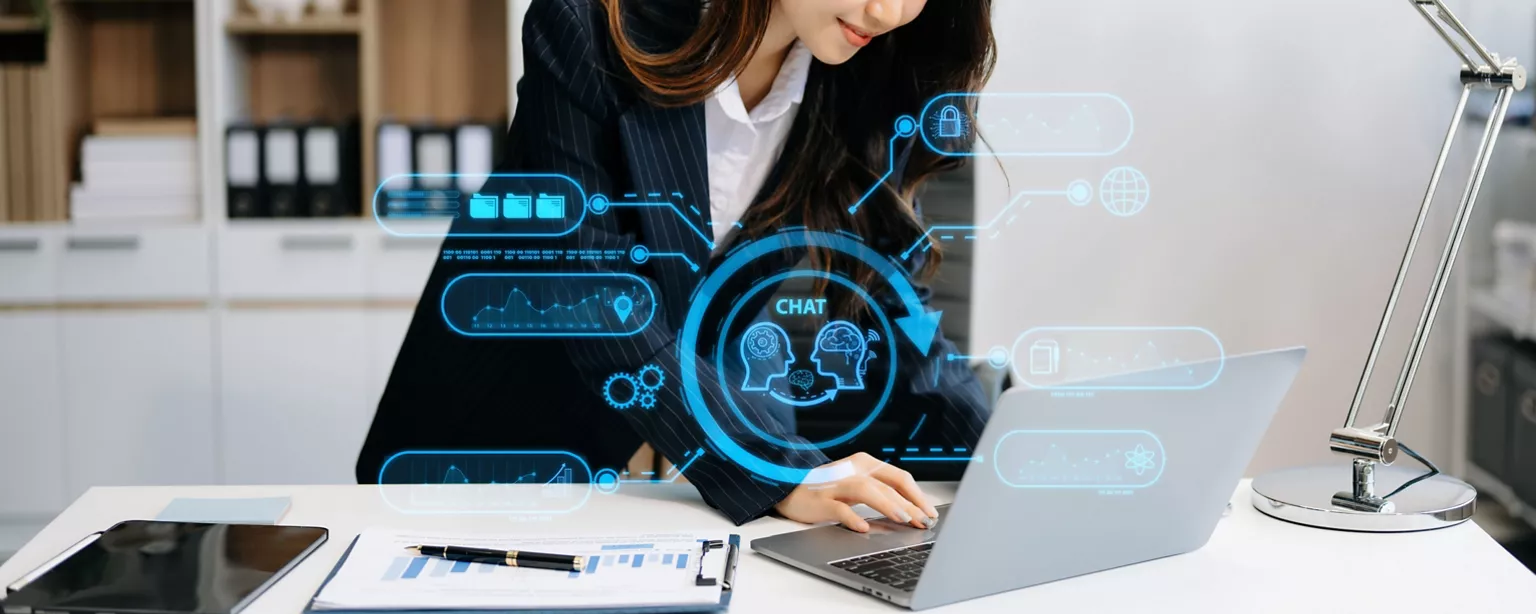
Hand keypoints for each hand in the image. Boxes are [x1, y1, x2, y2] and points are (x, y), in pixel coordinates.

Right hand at [773, 453, 938, 531]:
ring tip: (904, 520)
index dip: (918, 496)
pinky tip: (863, 528)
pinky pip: (838, 508)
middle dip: (910, 504)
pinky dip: (852, 518)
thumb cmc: (827, 488)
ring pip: (866, 490)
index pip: (899, 477)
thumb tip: (912, 514)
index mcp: (864, 463)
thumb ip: (881, 494)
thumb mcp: (857, 485)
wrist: (786, 487)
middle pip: (887, 485)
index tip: (931, 513)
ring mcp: (835, 484)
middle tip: (924, 522)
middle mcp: (852, 470)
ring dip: (887, 504)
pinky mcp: (819, 500)